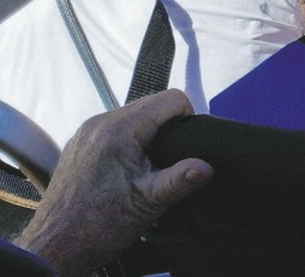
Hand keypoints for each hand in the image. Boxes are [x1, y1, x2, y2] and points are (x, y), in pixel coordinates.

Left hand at [17, 90, 211, 276]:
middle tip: (168, 164)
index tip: (186, 148)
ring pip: (134, 116)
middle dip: (168, 129)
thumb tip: (207, 167)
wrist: (53, 249)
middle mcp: (99, 123)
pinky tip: (127, 171)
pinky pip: (114, 129)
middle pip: (152, 105)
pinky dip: (128, 142)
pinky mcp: (78, 145)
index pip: (171, 99)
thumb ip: (180, 180)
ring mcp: (85, 133)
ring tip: (148, 170)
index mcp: (118, 130)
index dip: (188, 119)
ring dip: (148, 135)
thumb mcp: (147, 204)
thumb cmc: (96, 227)